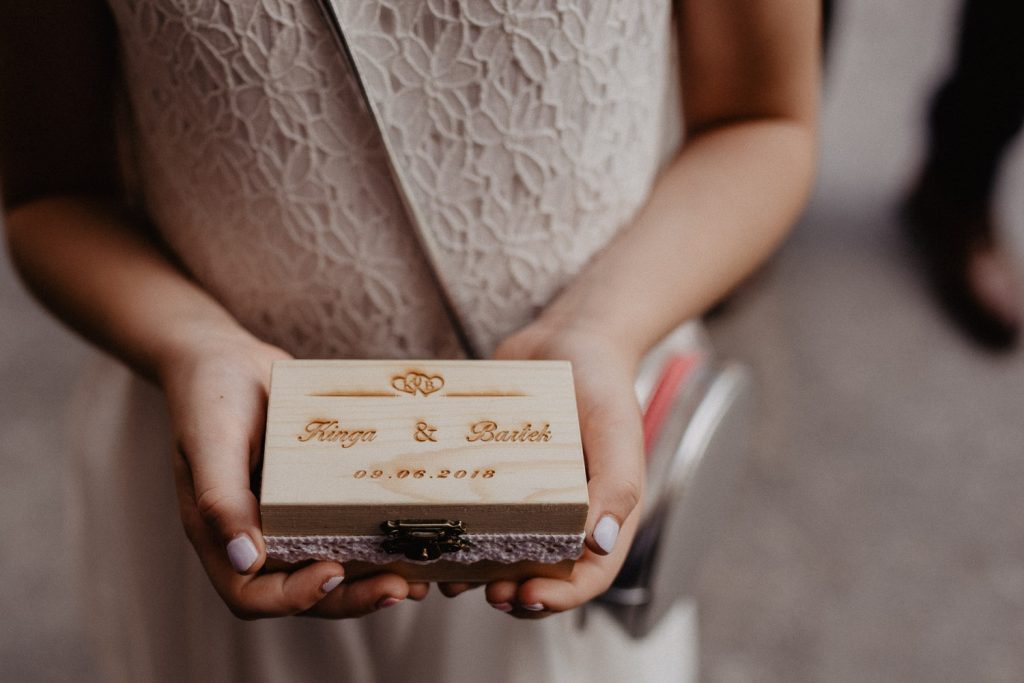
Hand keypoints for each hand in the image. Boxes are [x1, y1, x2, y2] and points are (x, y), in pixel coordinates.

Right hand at [160, 332, 426, 618]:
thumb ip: (221, 498)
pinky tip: (416, 540)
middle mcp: (258, 537)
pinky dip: (380, 543)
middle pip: (305, 592)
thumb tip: (244, 559)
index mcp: (221, 535)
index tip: (331, 572)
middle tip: (399, 586)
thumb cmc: (210, 394)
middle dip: (353, 597)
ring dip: (374, 579)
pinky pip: (349, 531)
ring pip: (334, 568)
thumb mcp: (211, 439)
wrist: (230, 357)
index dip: (293, 597)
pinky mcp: (319, 498)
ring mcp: (291, 520)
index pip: (251, 592)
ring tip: (419, 576)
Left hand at [441, 321, 644, 616]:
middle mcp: (563, 514)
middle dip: (512, 592)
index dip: (558, 597)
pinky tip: (430, 532)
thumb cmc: (602, 384)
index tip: (522, 596)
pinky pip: (473, 513)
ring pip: (501, 552)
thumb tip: (599, 543)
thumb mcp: (617, 431)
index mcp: (601, 513)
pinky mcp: (492, 475)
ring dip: (475, 572)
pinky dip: (454, 530)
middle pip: (541, 573)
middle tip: (486, 591)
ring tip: (449, 574)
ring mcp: (525, 497)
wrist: (566, 337)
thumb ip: (616, 487)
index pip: (588, 574)